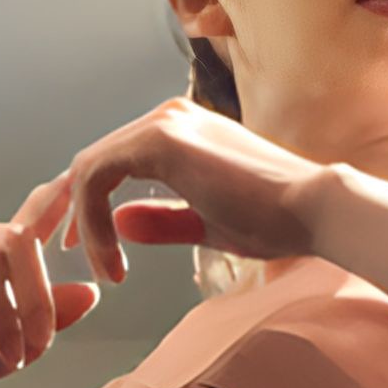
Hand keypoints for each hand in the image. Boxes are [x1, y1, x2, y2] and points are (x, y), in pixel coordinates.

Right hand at [0, 172, 101, 387]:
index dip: (55, 198)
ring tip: (8, 352)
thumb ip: (55, 317)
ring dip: (5, 312)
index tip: (76, 178)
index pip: (32, 217)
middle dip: (37, 296)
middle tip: (40, 344)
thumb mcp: (24, 344)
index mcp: (1, 256)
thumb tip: (91, 291)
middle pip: (17, 240)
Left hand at [58, 97, 333, 284]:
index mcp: (181, 134)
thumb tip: (121, 222)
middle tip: (75, 260)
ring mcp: (163, 124)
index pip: (114, 165)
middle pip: (93, 162)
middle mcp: (168, 119)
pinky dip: (93, 221)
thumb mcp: (207, 225)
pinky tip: (110, 258)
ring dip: (83, 224)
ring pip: (89, 169)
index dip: (90, 209)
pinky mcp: (161, 140)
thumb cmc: (277, 220)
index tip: (92, 253)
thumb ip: (164, 221)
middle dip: (74, 214)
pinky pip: (98, 177)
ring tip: (100, 268)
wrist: (313, 208)